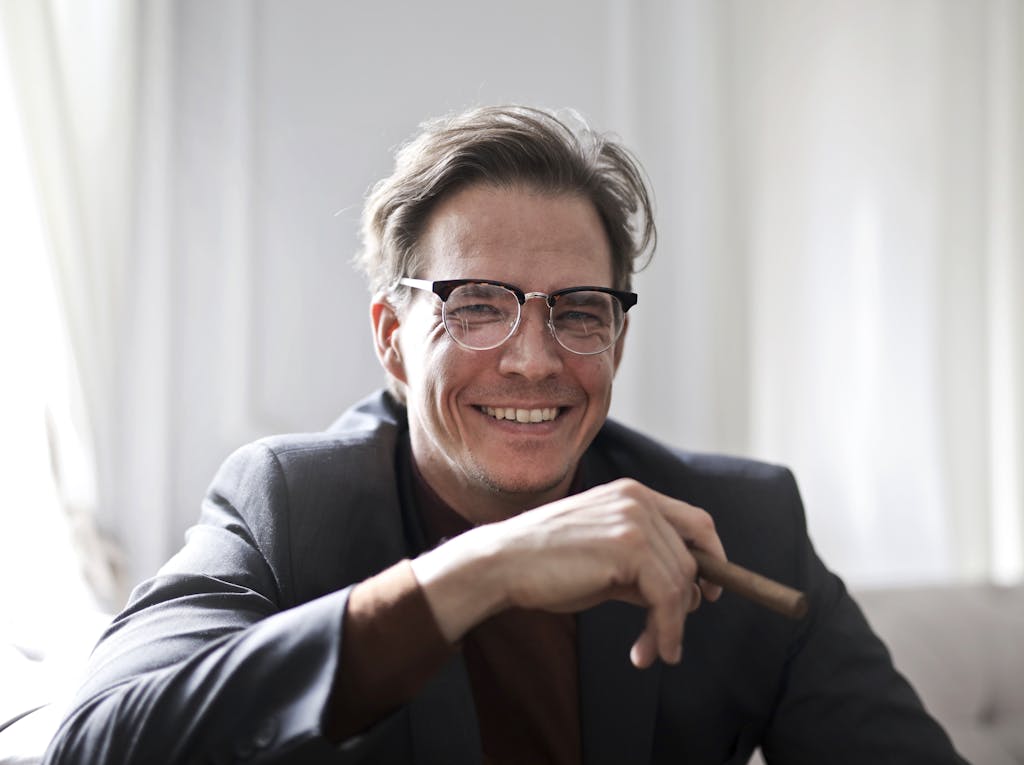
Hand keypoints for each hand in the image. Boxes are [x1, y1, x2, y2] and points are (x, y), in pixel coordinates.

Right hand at [410, 478, 725, 667]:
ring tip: (649, 650)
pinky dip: (665, 630)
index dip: (713, 559)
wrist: (502, 563)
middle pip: (692, 559)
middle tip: (665, 641)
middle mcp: (638, 500)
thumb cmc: (545, 564)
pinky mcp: (628, 546)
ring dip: (670, 626)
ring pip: (681, 582)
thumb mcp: (603, 560)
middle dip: (684, 606)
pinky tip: (646, 651)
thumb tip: (685, 596)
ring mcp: (634, 520)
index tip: (709, 593)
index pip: (696, 523)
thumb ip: (642, 569)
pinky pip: (667, 597)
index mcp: (633, 495)